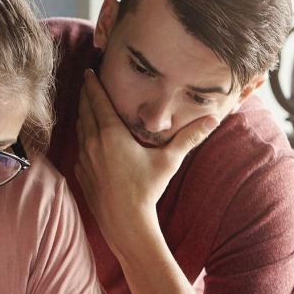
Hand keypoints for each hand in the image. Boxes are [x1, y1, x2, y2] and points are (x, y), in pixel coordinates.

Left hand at [74, 69, 216, 249]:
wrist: (125, 222)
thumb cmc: (147, 190)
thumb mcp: (169, 161)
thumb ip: (189, 138)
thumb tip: (213, 120)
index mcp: (111, 134)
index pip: (97, 100)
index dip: (93, 84)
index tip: (89, 71)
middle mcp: (93, 143)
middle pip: (85, 111)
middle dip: (86, 95)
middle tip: (87, 82)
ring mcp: (84, 158)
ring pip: (80, 129)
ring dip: (83, 114)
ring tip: (87, 105)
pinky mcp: (81, 172)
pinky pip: (80, 148)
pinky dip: (83, 137)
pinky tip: (88, 137)